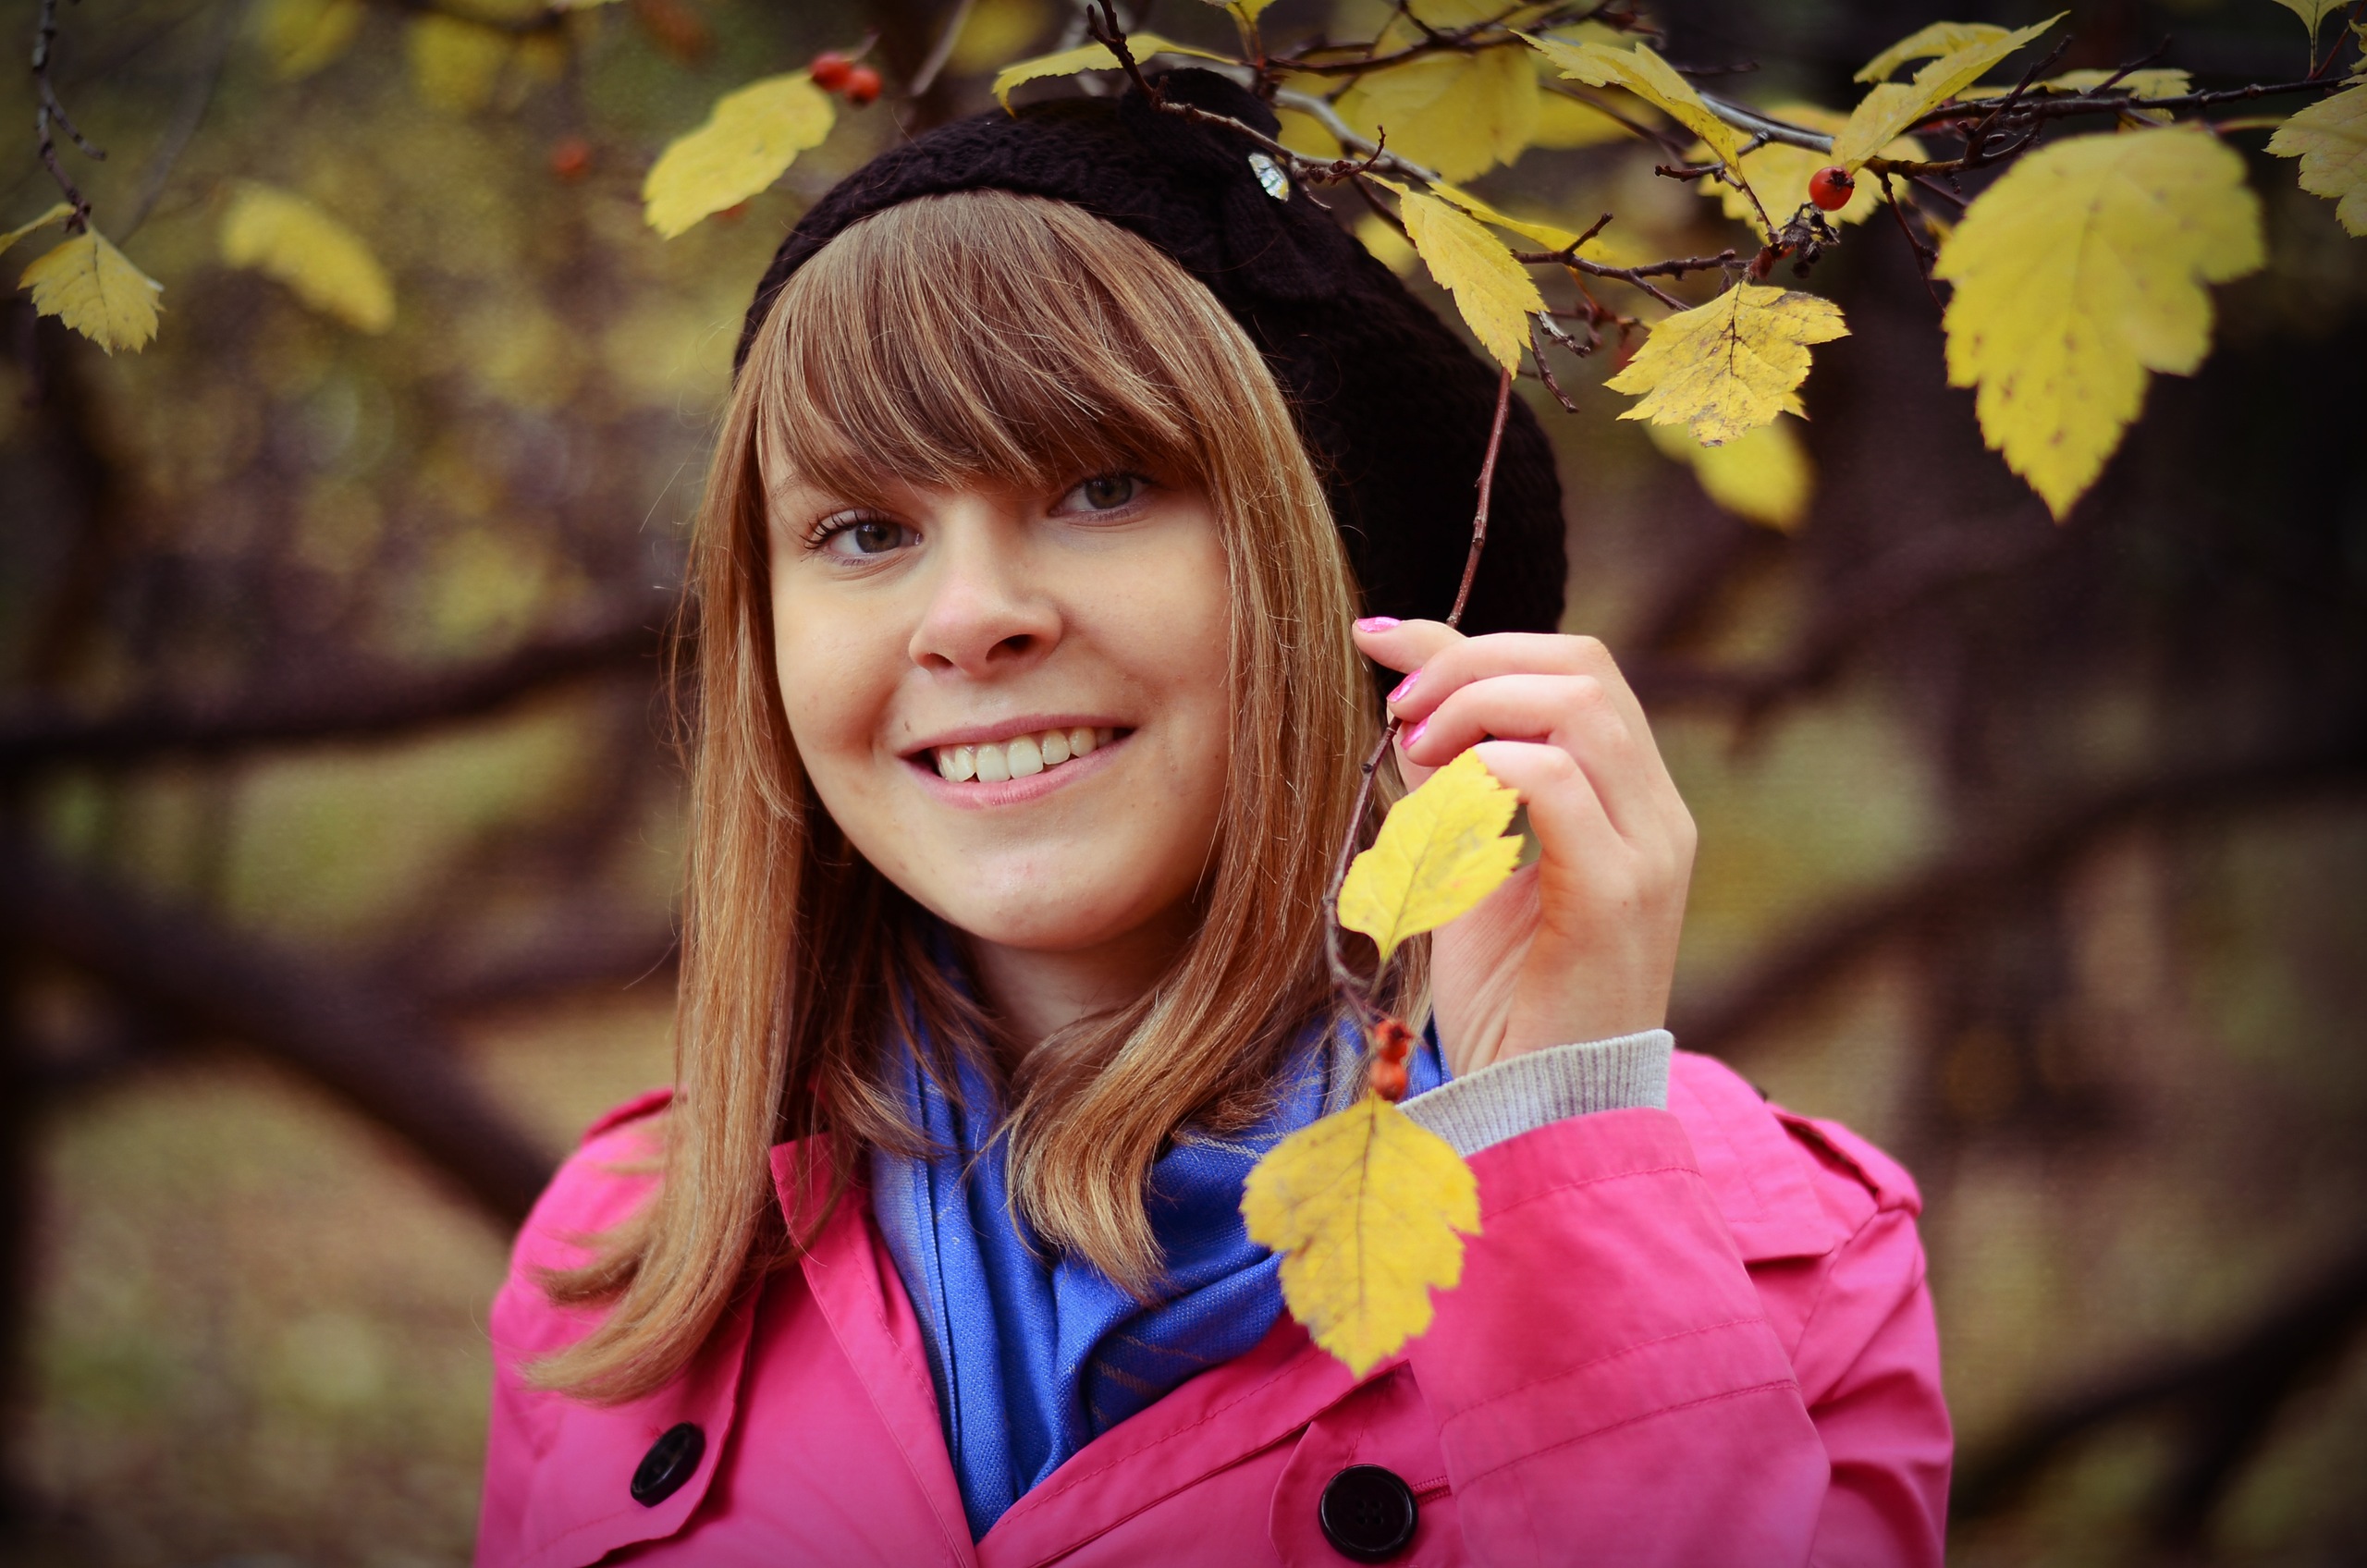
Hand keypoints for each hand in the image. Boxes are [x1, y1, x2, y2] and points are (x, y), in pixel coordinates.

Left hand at [1352, 620, 1696, 1076]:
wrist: (1546, 1112)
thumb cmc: (1508, 1000)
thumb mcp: (1469, 864)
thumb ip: (1451, 780)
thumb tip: (1404, 690)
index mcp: (1632, 800)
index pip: (1577, 669)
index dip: (1477, 642)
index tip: (1381, 645)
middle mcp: (1657, 813)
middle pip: (1583, 666)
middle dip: (1473, 663)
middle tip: (1400, 712)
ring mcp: (1648, 852)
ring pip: (1579, 705)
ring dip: (1476, 707)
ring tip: (1416, 754)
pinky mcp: (1617, 895)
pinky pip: (1555, 783)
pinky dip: (1482, 773)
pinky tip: (1438, 814)